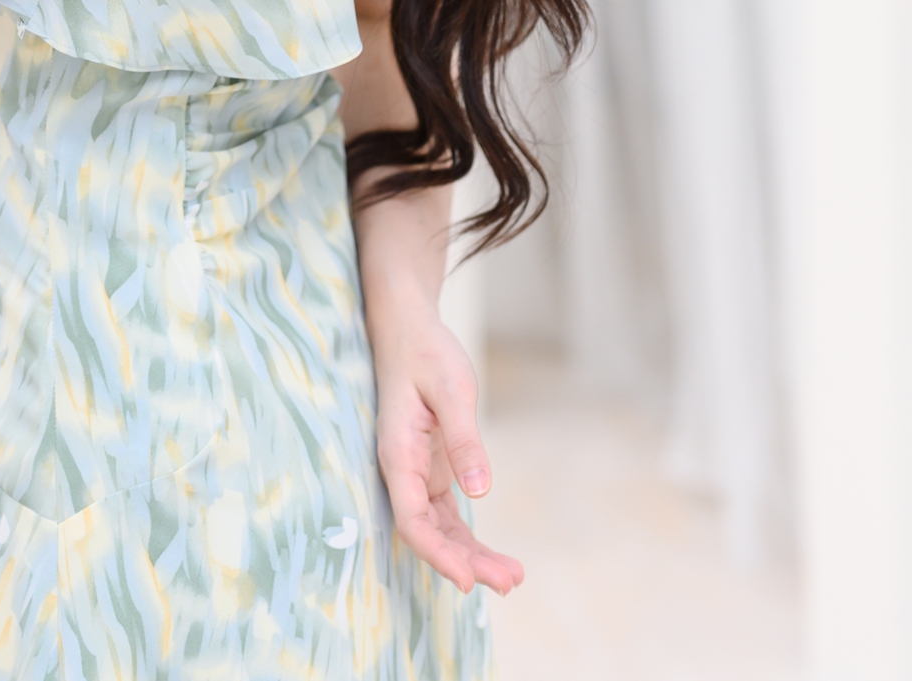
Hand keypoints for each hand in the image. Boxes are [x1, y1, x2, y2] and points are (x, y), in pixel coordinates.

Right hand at [374, 309, 524, 597]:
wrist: (408, 329)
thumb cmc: (426, 353)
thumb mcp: (451, 389)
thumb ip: (463, 439)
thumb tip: (480, 491)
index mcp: (398, 454)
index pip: (412, 520)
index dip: (437, 555)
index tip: (467, 581)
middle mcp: (403, 471)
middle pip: (429, 534)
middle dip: (465, 563)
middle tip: (510, 582)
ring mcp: (417, 474)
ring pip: (440, 530)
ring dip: (471, 556)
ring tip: (513, 578)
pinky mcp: (432, 470)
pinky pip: (447, 516)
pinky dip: (468, 538)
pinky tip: (495, 557)